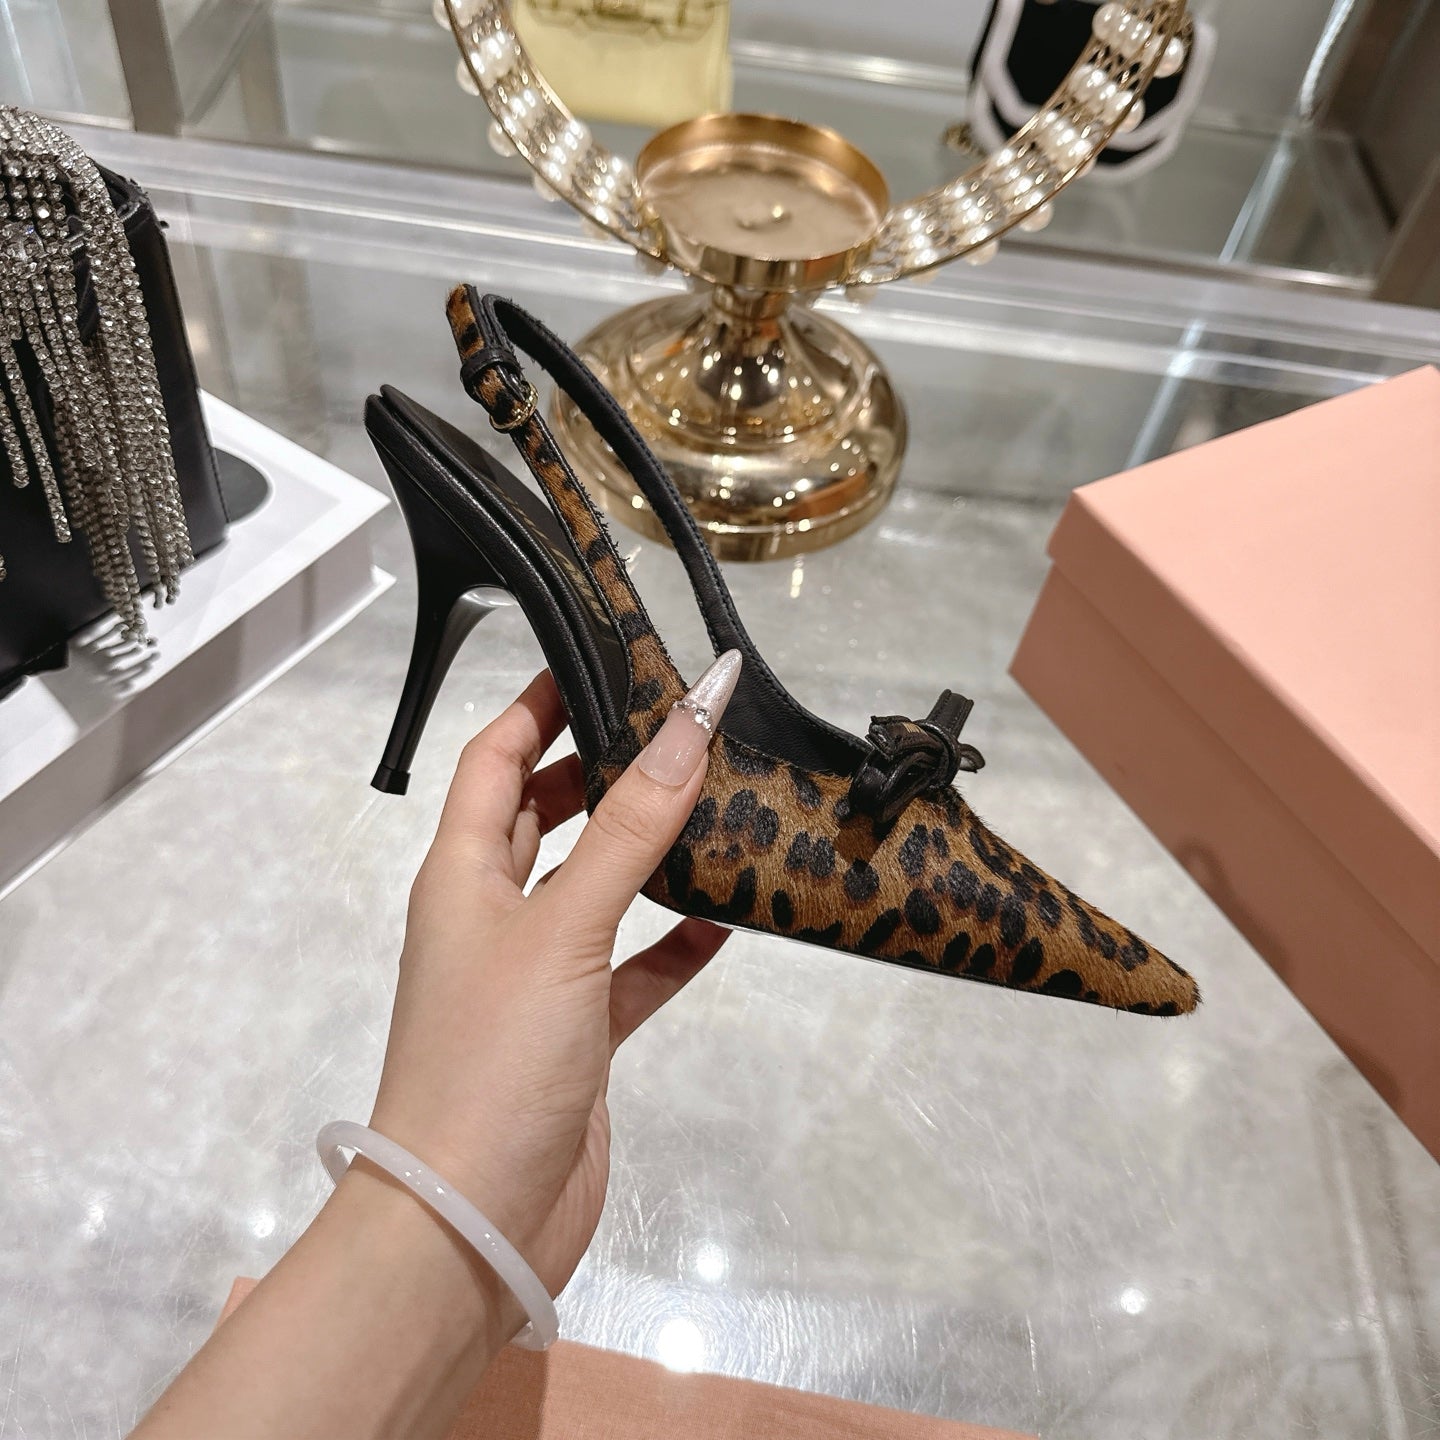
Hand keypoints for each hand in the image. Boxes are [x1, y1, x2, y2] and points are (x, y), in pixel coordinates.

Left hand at [365, 655, 740, 1313]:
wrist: (472, 1222)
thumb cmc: (494, 1059)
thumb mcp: (562, 929)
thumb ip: (627, 829)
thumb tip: (687, 724)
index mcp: (461, 874)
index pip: (494, 760)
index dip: (537, 704)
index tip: (601, 659)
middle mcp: (491, 915)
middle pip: (543, 817)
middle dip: (600, 769)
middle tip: (677, 728)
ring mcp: (535, 978)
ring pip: (594, 890)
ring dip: (644, 852)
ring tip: (715, 804)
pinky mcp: (578, 1036)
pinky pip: (630, 970)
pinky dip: (672, 944)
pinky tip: (728, 920)